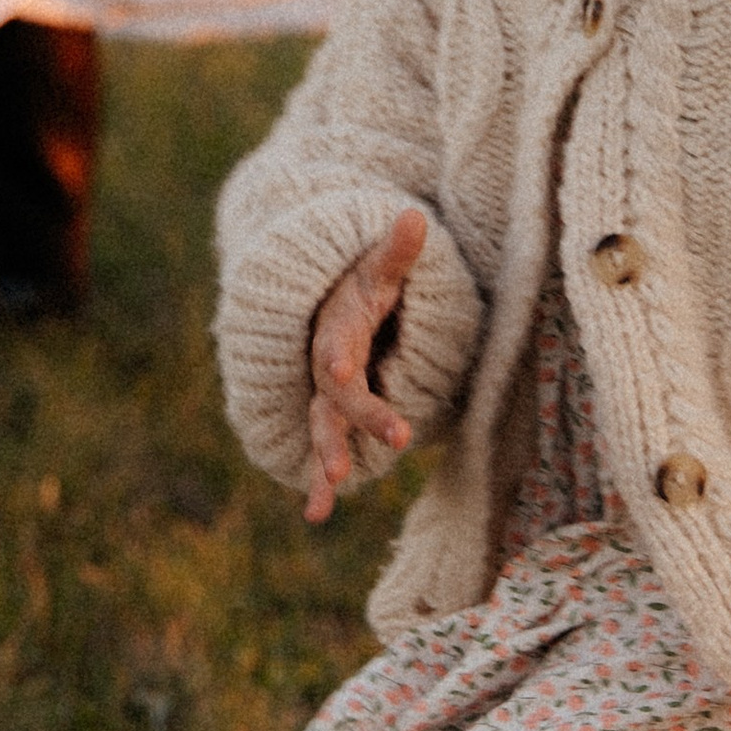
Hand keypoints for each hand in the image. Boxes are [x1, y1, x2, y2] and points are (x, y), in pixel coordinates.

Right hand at [303, 208, 428, 522]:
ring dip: (328, 456)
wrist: (319, 298)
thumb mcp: (377, 265)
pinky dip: (317, 483)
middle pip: (334, 394)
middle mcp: (324, 363)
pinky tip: (316, 514)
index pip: (336, 343)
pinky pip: (323, 448)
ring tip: (330, 492)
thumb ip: (396, 250)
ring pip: (323, 426)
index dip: (339, 357)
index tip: (342, 372)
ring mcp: (324, 393)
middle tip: (395, 439)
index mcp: (337, 325)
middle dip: (357, 417)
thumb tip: (413, 216)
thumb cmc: (361, 282)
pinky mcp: (329, 414)